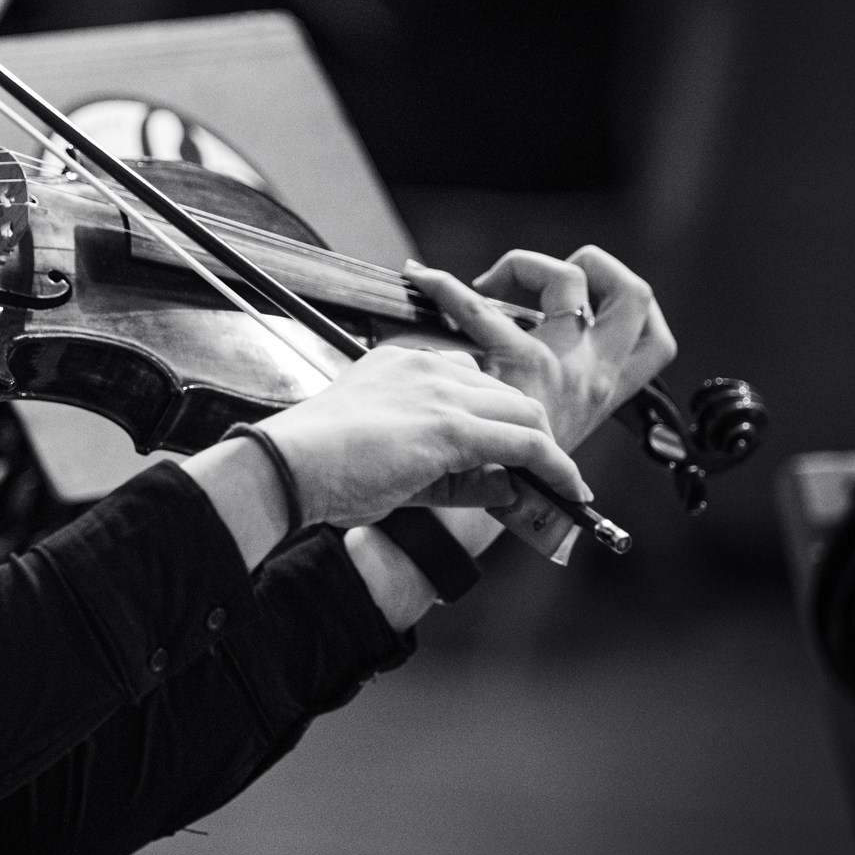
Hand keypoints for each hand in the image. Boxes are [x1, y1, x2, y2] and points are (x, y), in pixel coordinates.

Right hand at [253, 343, 589, 529]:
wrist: (287, 468)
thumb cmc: (318, 468)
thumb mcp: (388, 459)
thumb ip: (448, 469)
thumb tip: (505, 486)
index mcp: (401, 364)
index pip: (470, 380)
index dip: (495, 417)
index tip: (505, 447)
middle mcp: (425, 366)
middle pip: (505, 393)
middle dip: (529, 432)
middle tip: (544, 471)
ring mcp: (440, 393)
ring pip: (523, 412)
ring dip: (548, 450)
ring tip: (561, 484)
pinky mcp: (450, 428)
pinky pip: (525, 444)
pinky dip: (555, 467)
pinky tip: (567, 490)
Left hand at [404, 248, 677, 452]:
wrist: (469, 511)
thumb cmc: (502, 474)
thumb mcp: (544, 437)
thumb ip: (545, 402)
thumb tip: (521, 356)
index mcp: (605, 393)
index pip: (656, 341)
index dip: (636, 308)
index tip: (595, 294)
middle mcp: (594, 376)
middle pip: (636, 296)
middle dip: (599, 266)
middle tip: (549, 275)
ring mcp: (563, 366)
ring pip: (567, 280)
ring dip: (525, 267)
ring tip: (486, 286)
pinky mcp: (521, 364)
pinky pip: (482, 308)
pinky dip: (446, 288)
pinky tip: (422, 280)